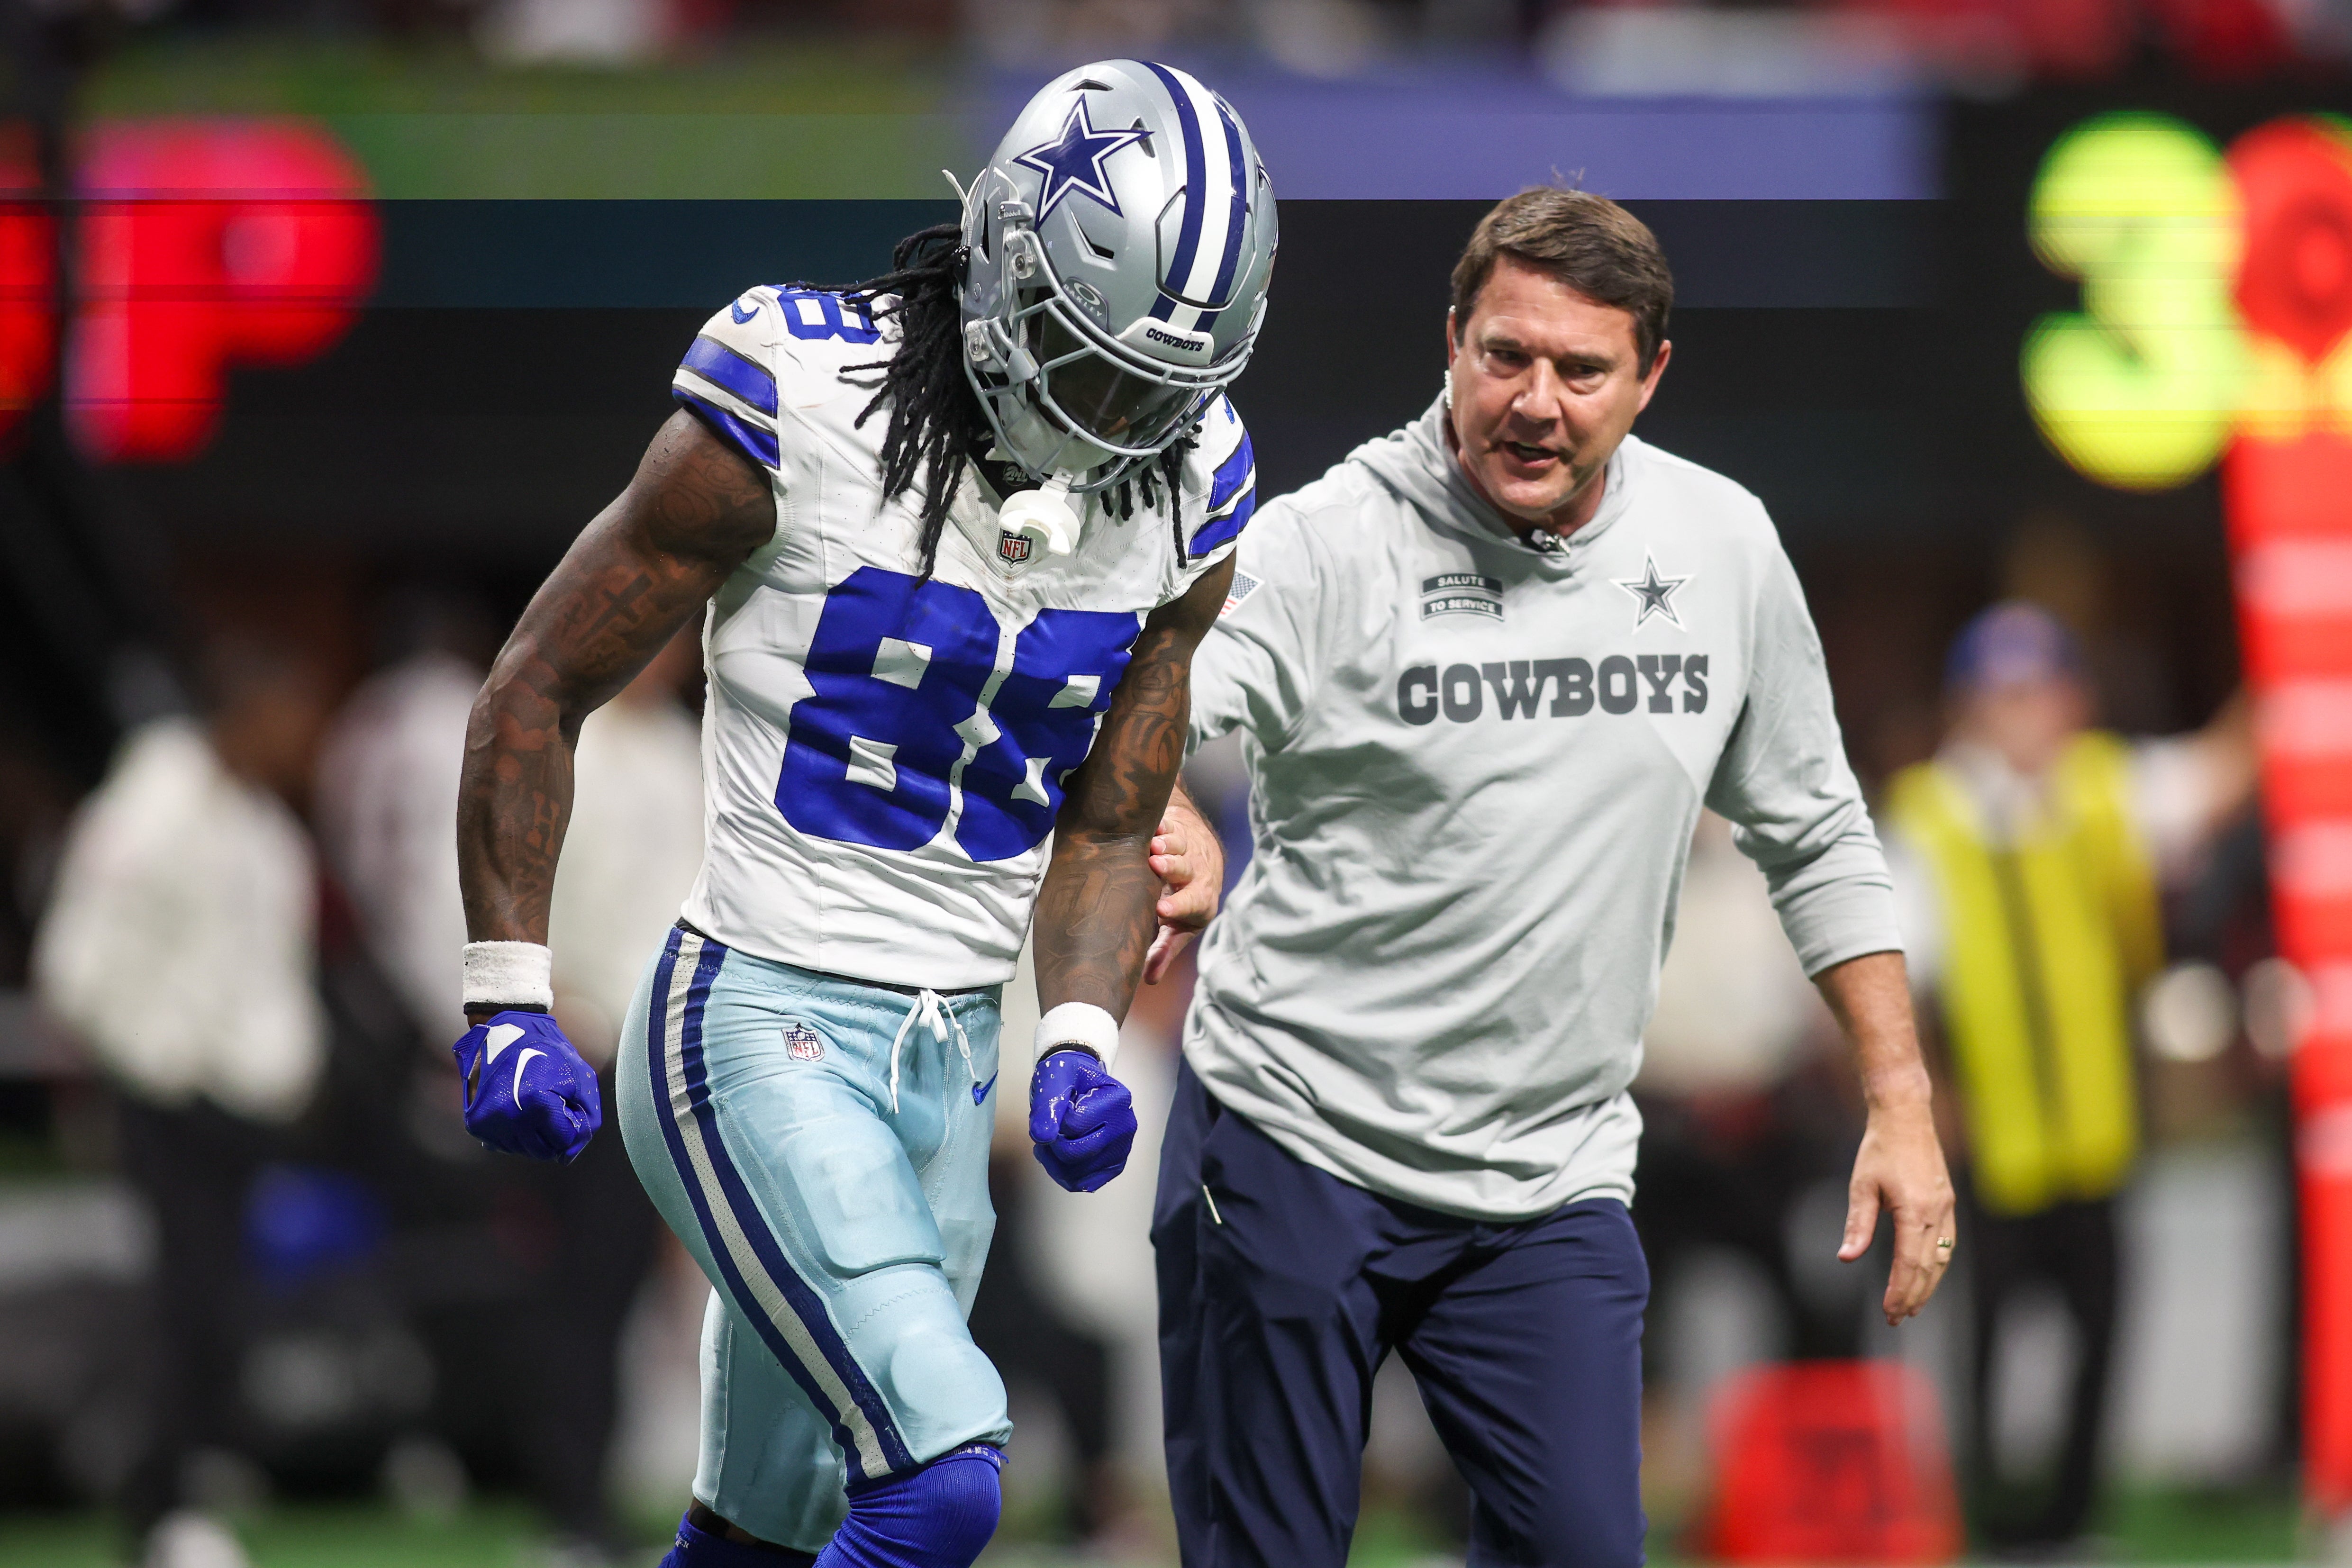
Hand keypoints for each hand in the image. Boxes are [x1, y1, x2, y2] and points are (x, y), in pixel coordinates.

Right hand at [452, 1010, 602, 1161]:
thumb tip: (568, 1156)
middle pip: (543, 1151)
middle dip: (554, 1134)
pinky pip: (504, 1145)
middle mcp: (509, 1117)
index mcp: (537, 1104)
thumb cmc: (548, 1053)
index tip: (566, 1104)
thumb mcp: (581, 1078)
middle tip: (551, 1107)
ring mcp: (490, 1123)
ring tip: (534, 1106)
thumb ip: (586, 1118)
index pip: (565, 1141)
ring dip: (534, 1136)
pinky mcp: (476, 1124)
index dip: (571, 1124)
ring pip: (523, 1151)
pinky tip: (518, 1111)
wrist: (505, 1033)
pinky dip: (515, 1135)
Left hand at [1029, 1049, 1136, 1192]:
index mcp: (1118, 1099)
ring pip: (1076, 1174)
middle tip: (1047, 1126)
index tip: (1056, 1105)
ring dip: (1052, 1160)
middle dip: (1050, 1142)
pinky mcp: (1114, 1166)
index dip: (1052, 1118)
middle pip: (1075, 1153)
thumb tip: (1043, 1136)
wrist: (1080, 1083)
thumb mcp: (1055, 1078)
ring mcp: (1122, 1149)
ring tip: (1050, 1139)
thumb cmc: (1068, 1077)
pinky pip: (1082, 1184)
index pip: (1072, 1124)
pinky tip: (1058, 1155)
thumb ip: (1048, 1103)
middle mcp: (1126, 1126)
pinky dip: (1062, 1174)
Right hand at [1144, 794, 1224, 984]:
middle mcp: (1197, 874)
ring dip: (1167, 845)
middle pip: (1186, 870)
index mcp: (1200, 901)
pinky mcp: (1176, 829)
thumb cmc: (1185, 898)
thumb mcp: (1179, 926)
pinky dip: (1161, 824)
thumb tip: (1149, 979)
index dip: (1178, 906)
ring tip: (1154, 845)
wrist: (1202, 854)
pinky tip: (1152, 823)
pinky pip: (1169, 824)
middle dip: (1172, 868)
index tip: (1161, 909)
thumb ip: (1165, 950)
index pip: (1192, 904)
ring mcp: (1187, 849)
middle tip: (1157, 865)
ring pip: (1178, 845)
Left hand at [1840, 1095, 1956, 1324]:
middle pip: (1929, 1267)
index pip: (1908, 1263)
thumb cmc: (1880, 1149)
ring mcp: (1946, 1208)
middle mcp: (1937, 1213)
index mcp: (1915, 1210)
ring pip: (1942, 1258)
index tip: (1890, 1312)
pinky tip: (1926, 1275)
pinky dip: (1937, 1265)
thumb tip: (1847, 1258)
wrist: (1906, 1116)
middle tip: (1898, 1319)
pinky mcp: (1947, 1202)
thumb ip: (1858, 1225)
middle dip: (1914, 1296)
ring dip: (1929, 1285)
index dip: (1900, 1291)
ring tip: (1914, 1306)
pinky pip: (1946, 1243)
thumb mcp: (1862, 1186)